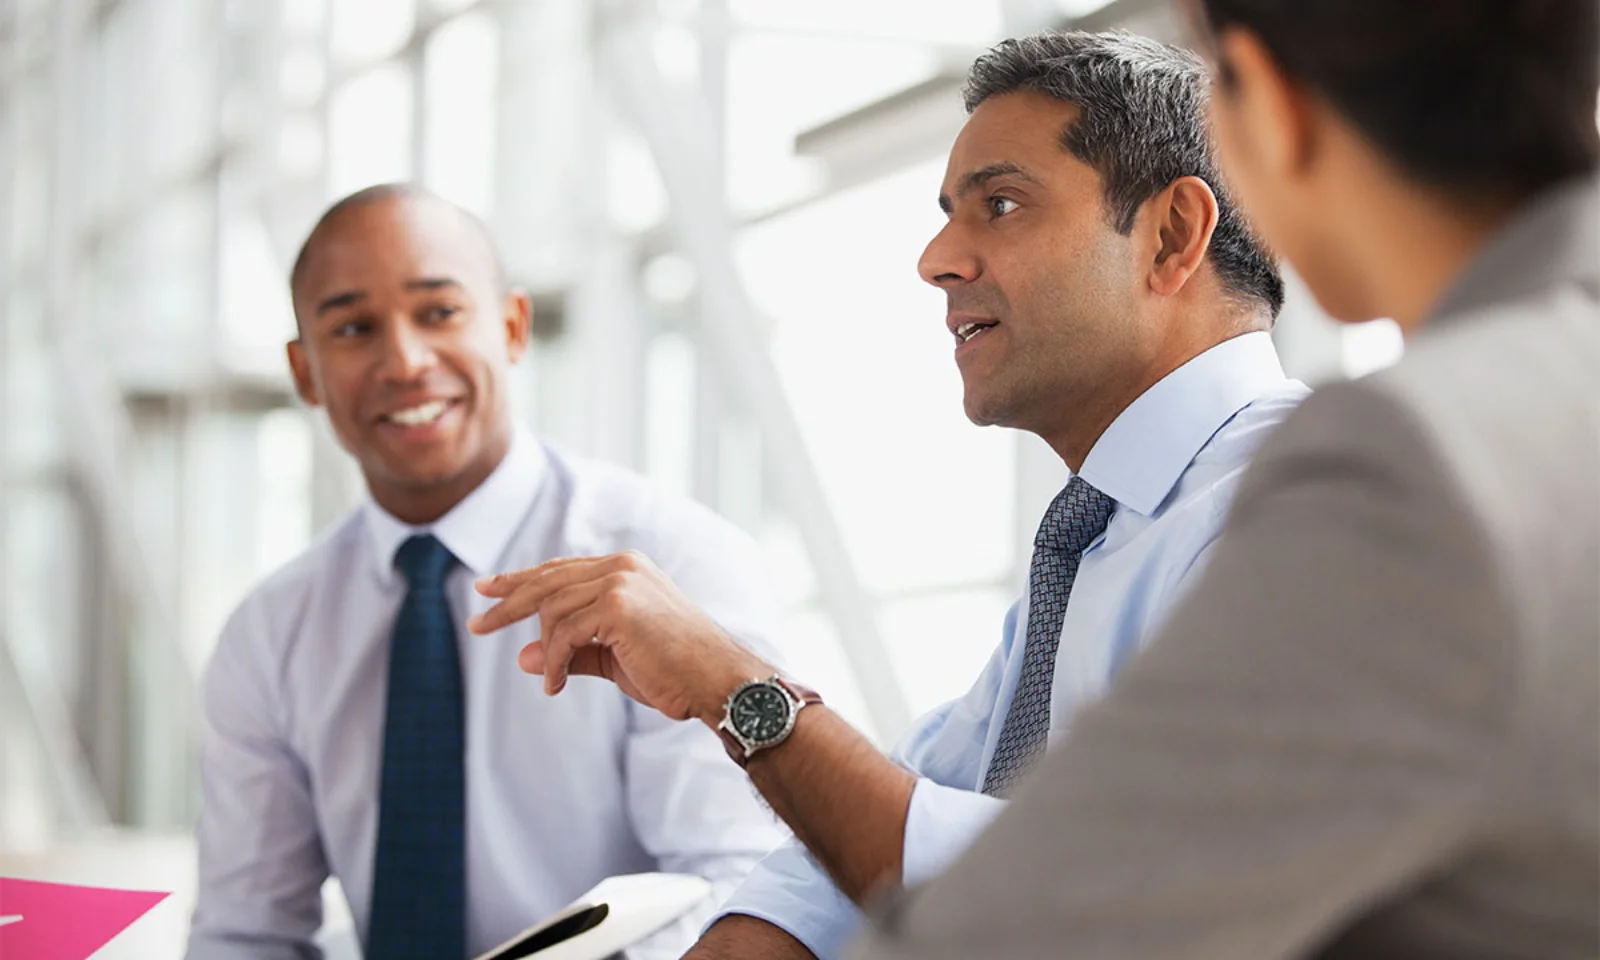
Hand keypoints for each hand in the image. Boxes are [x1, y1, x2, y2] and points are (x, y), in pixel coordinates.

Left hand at [467, 550, 771, 724]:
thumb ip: (572, 651)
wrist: (717, 681)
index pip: (560, 569)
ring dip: (544, 652)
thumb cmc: (675, 672)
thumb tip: (519, 655)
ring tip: (552, 680)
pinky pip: (562, 634)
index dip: (521, 579)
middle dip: (508, 603)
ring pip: (552, 611)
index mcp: (626, 569)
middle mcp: (622, 566)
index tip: (488, 589)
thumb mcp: (615, 658)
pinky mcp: (617, 605)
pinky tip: (555, 684)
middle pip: (547, 581)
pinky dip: (552, 662)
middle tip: (476, 624)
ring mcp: (620, 581)